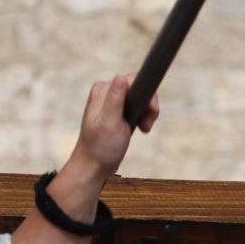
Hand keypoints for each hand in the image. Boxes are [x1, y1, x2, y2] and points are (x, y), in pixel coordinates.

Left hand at [67, 74, 159, 188]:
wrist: (95, 166)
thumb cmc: (101, 147)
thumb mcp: (109, 123)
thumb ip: (115, 100)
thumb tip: (122, 78)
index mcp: (103, 90)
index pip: (132, 79)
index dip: (145, 94)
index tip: (149, 112)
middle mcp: (107, 92)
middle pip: (138, 87)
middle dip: (148, 105)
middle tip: (147, 125)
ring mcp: (113, 101)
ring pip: (140, 97)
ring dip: (147, 112)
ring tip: (144, 128)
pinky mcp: (118, 111)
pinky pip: (138, 106)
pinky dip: (143, 116)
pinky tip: (141, 128)